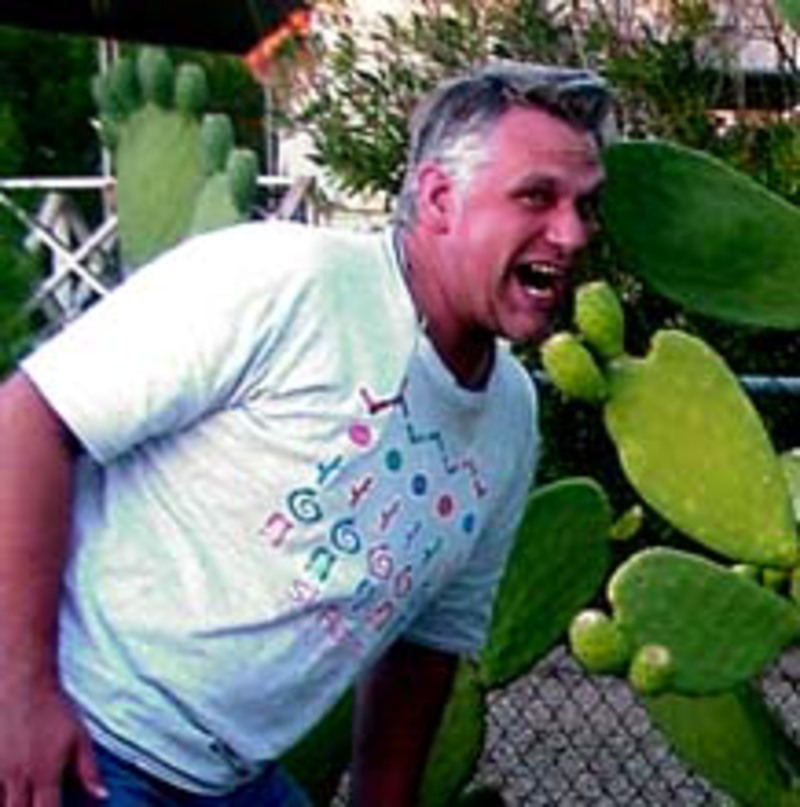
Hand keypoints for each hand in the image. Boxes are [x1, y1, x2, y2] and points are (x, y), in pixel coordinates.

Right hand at [0, 682, 105, 806]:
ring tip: (21, 797)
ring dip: (10, 804)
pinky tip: (5, 793)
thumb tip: (102, 796)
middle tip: (37, 802)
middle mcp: (18, 777)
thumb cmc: (54, 709)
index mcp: (45, 773)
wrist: (23, 682)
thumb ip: (89, 769)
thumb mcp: (79, 736)